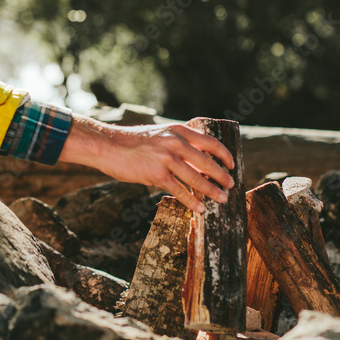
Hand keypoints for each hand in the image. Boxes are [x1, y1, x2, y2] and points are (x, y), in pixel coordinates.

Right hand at [58, 115, 235, 212]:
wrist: (107, 145)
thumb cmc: (131, 142)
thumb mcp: (158, 134)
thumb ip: (176, 144)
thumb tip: (195, 161)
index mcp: (177, 130)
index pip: (210, 141)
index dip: (224, 154)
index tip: (232, 164)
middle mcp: (175, 142)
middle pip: (207, 161)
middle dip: (222, 176)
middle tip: (230, 186)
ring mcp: (166, 158)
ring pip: (196, 178)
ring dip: (211, 191)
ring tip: (221, 199)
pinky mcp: (156, 173)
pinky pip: (179, 190)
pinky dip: (192, 201)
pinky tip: (199, 208)